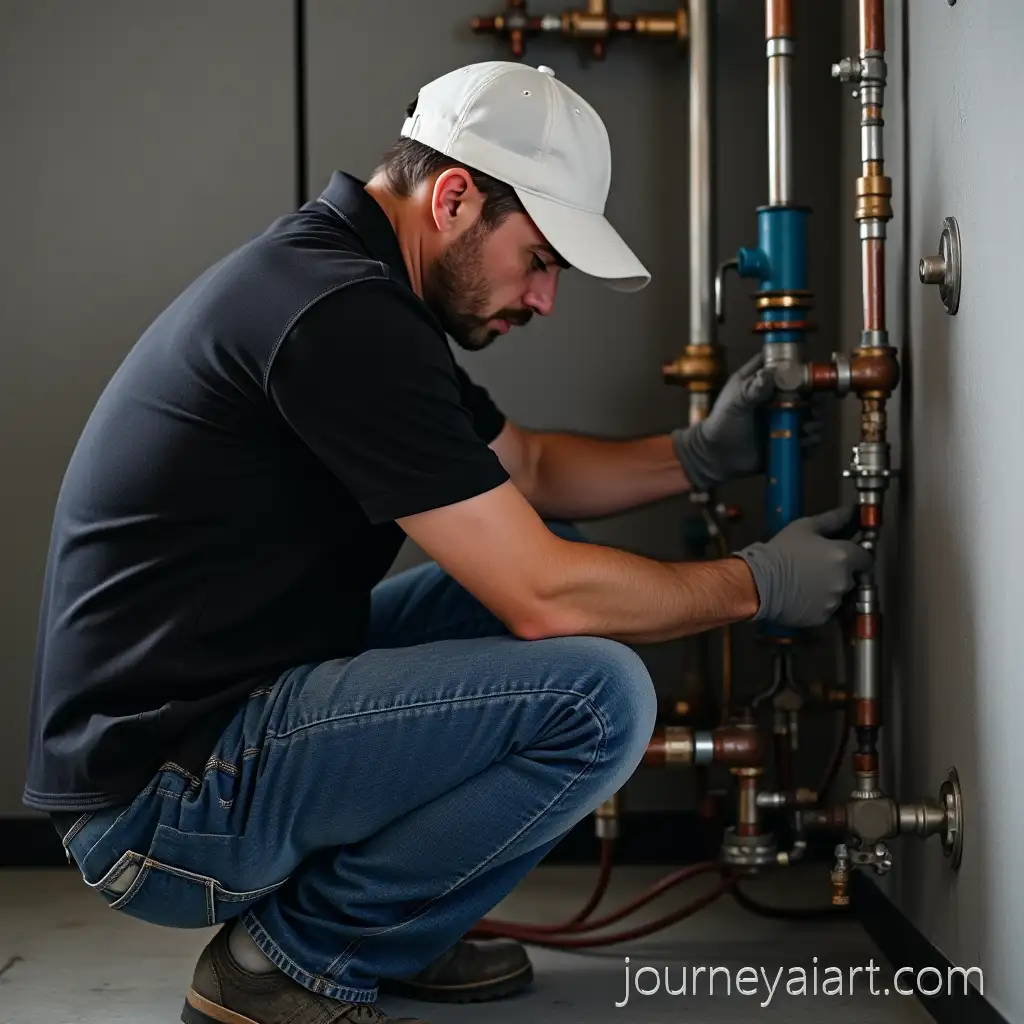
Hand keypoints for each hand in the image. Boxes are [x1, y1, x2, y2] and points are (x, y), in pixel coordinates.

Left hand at [671, 353, 823, 491]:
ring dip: (818, 422)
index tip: (806, 374)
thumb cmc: (720, 425)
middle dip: (817, 400)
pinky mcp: (788, 441)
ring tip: (806, 429)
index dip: (799, 367)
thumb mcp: (734, 403)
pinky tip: (804, 443)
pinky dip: (813, 441)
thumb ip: (751, 389)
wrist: (715, 457)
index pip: (786, 367)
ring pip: (813, 416)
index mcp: (763, 384)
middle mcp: (779, 400)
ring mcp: (785, 421)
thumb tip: (769, 374)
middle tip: (814, 408)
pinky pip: (810, 440)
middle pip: (809, 392)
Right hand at [732, 505, 872, 626]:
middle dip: (840, 572)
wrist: (759, 581)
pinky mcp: (822, 617)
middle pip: (853, 577)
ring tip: (806, 582)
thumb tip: (851, 511)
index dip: (857, 556)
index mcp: (844, 556)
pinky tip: (802, 595)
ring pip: (839, 594)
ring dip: (829, 589)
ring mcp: (834, 601)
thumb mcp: (805, 527)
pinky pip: (826, 609)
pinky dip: (818, 604)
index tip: (846, 556)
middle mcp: (844, 580)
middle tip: (818, 567)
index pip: (866, 558)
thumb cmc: (780, 552)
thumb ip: (833, 519)